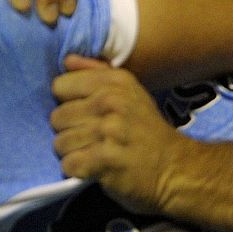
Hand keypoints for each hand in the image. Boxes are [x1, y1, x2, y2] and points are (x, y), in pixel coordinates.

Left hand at [50, 55, 187, 213]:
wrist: (175, 167)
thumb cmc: (147, 129)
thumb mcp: (129, 92)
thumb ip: (95, 73)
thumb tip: (66, 60)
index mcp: (114, 81)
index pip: (60, 86)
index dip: (68, 102)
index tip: (84, 113)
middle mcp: (110, 101)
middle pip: (57, 116)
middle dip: (69, 131)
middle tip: (90, 138)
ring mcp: (108, 131)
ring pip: (60, 142)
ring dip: (72, 152)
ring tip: (92, 153)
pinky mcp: (105, 160)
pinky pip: (68, 164)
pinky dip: (77, 171)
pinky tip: (93, 168)